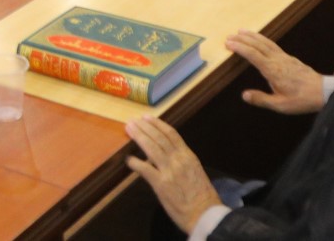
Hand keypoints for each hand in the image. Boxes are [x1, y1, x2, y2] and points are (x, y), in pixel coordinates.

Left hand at [125, 117, 221, 233]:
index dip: (158, 124)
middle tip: (132, 121)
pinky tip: (128, 159)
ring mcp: (169, 171)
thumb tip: (167, 156)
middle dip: (144, 127)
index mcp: (188, 156)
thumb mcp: (196, 172)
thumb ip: (183, 162)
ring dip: (138, 137)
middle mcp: (178, 159)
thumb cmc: (202, 197)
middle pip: (158, 138)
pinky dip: (135, 162)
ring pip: (151, 148)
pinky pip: (144, 169)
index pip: (171, 134)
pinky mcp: (161, 184)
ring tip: (129, 130)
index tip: (147, 118)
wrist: (205, 214)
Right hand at [223, 30, 323, 113]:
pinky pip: (273, 44)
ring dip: (253, 36)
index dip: (240, 48)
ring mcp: (284, 57)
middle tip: (229, 36)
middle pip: (257, 45)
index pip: (253, 55)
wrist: (323, 92)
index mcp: (272, 70)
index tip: (228, 43)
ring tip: (242, 31)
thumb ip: (261, 99)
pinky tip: (261, 40)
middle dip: (243, 39)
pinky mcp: (290, 58)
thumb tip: (244, 95)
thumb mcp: (280, 105)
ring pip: (266, 42)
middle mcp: (277, 60)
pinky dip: (263, 39)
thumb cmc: (301, 100)